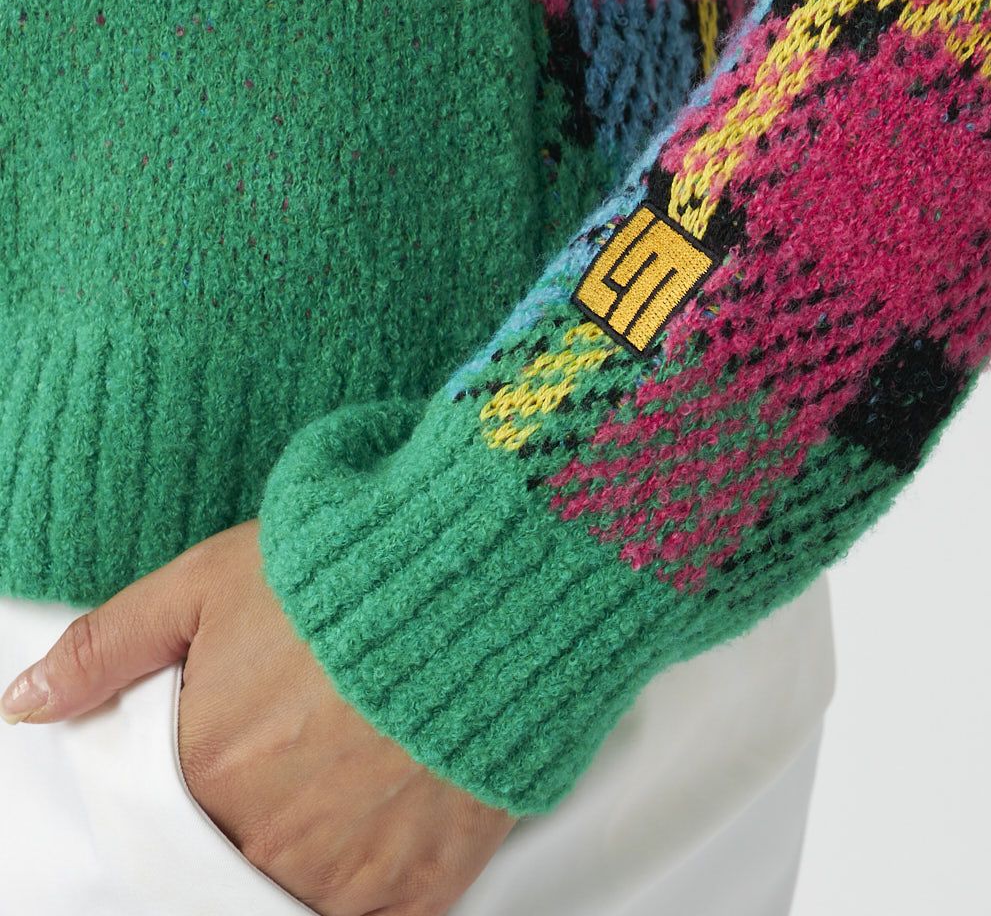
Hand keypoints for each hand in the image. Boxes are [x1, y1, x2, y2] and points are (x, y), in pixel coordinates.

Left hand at [0, 519, 517, 914]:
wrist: (483, 577)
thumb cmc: (347, 570)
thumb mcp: (209, 580)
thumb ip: (108, 647)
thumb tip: (25, 705)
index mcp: (209, 769)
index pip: (166, 823)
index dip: (196, 785)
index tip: (230, 754)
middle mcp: (272, 837)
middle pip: (229, 865)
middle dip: (248, 819)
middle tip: (292, 760)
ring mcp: (352, 870)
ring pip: (292, 899)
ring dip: (301, 855)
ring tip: (336, 781)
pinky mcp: (426, 882)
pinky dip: (363, 891)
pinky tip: (375, 826)